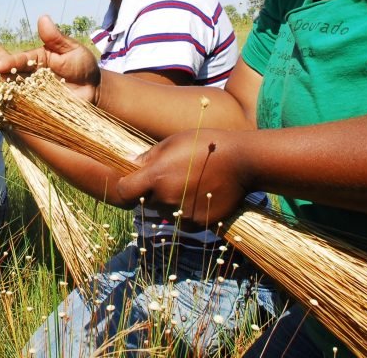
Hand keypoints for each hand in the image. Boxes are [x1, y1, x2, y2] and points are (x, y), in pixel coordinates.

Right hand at [0, 15, 100, 103]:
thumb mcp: (72, 50)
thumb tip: (43, 18)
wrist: (93, 91)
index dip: (8, 63)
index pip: (17, 60)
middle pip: (7, 77)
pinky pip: (17, 110)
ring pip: (9, 94)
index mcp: (32, 59)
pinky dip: (6, 112)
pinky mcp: (32, 109)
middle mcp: (26, 75)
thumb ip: (56, 38)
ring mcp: (28, 93)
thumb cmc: (82, 66)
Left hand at [116, 129, 250, 227]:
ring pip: (163, 212)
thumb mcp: (173, 142)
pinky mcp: (198, 223)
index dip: (124, 187)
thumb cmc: (205, 144)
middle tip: (168, 177)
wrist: (242, 162)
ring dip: (168, 202)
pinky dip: (185, 211)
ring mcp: (182, 214)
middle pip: (145, 202)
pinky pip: (182, 220)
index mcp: (156, 177)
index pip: (124, 192)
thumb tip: (129, 163)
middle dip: (150, 192)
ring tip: (188, 184)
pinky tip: (200, 194)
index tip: (130, 181)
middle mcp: (166, 198)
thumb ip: (149, 156)